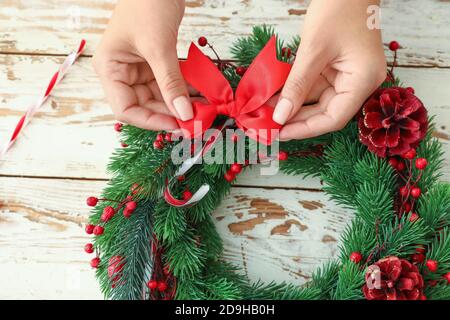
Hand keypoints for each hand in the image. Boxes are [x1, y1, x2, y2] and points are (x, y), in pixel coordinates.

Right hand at [93, 0, 193, 130]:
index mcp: (110, 69)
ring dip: (180, 103)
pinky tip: (201, 95)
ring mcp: (138, 68)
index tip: (177, 125)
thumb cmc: (148, 4)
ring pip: (159, 97)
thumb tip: (185, 115)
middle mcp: (121, 73)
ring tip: (204, 109)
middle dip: (170, 113)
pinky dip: (184, 90)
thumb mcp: (159, 47)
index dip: (150, 121)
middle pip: (145, 105)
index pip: (125, 109)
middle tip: (197, 121)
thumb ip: (171, 83)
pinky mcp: (155, 63)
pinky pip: (169, 83)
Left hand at [273, 0, 386, 139]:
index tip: (280, 134)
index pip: (333, 119)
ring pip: (318, 101)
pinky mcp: (338, 68)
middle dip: (296, 119)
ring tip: (267, 111)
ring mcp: (349, 76)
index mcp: (363, 81)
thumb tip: (280, 116)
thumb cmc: (338, 9)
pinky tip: (276, 96)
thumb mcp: (313, 50)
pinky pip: (315, 87)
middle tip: (268, 125)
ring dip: (293, 106)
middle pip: (325, 112)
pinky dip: (296, 91)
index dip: (305, 129)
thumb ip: (297, 86)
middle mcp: (359, 83)